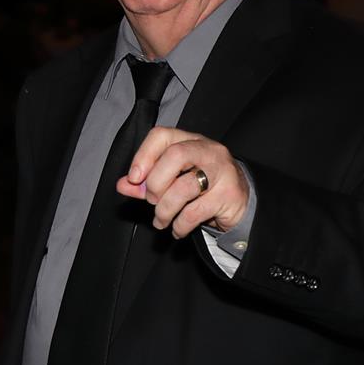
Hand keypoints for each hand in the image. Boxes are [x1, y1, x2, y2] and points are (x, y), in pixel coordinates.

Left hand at [118, 127, 249, 239]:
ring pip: (184, 188)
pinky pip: (194, 212)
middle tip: (152, 200)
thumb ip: (146, 182)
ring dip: (164, 210)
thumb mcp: (171, 181)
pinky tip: (177, 229)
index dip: (143, 156)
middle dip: (155, 183)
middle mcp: (208, 151)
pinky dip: (179, 225)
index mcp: (190, 141)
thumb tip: (122, 185)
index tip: (134, 179)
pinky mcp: (228, 195)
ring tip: (161, 220)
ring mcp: (222, 171)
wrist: (240, 202)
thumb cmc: (201, 188)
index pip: (161, 136)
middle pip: (175, 156)